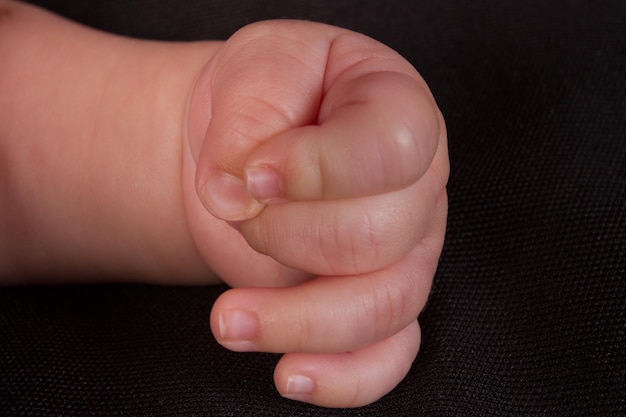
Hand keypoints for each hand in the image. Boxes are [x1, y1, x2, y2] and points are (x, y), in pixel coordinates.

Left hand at [183, 20, 448, 406]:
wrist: (254, 142)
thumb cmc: (266, 98)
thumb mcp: (254, 73)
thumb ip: (251, 121)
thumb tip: (239, 193)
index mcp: (400, 110)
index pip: (390, 150)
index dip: (317, 170)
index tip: (252, 174)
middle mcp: (417, 186)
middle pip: (377, 238)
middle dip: (286, 236)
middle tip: (238, 212)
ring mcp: (408, 251)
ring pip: (383, 308)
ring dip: (298, 322)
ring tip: (228, 320)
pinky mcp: (381, 301)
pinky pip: (388, 355)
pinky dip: (342, 377)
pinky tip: (289, 375)